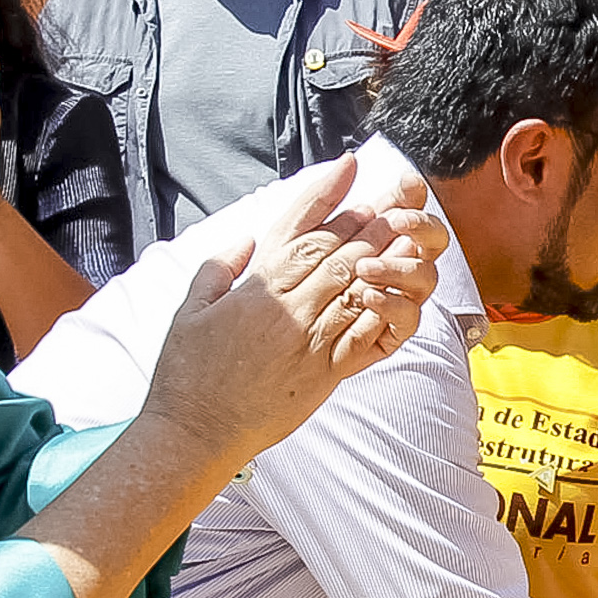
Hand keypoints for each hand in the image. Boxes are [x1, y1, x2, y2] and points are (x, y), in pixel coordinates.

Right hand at [145, 156, 448, 460]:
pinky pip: (364, 334)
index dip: (327, 193)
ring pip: (356, 284)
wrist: (194, 431)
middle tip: (400, 187)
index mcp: (255, 287)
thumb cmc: (186, 373)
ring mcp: (308, 338)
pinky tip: (404, 287)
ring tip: (411, 227)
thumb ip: (218, 269)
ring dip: (386, 253)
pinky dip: (385, 309)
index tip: (350, 165)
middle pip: (338, 249)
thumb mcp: (189, 310)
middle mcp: (286, 306)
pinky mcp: (325, 373)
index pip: (299, 228)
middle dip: (372, 215)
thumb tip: (244, 238)